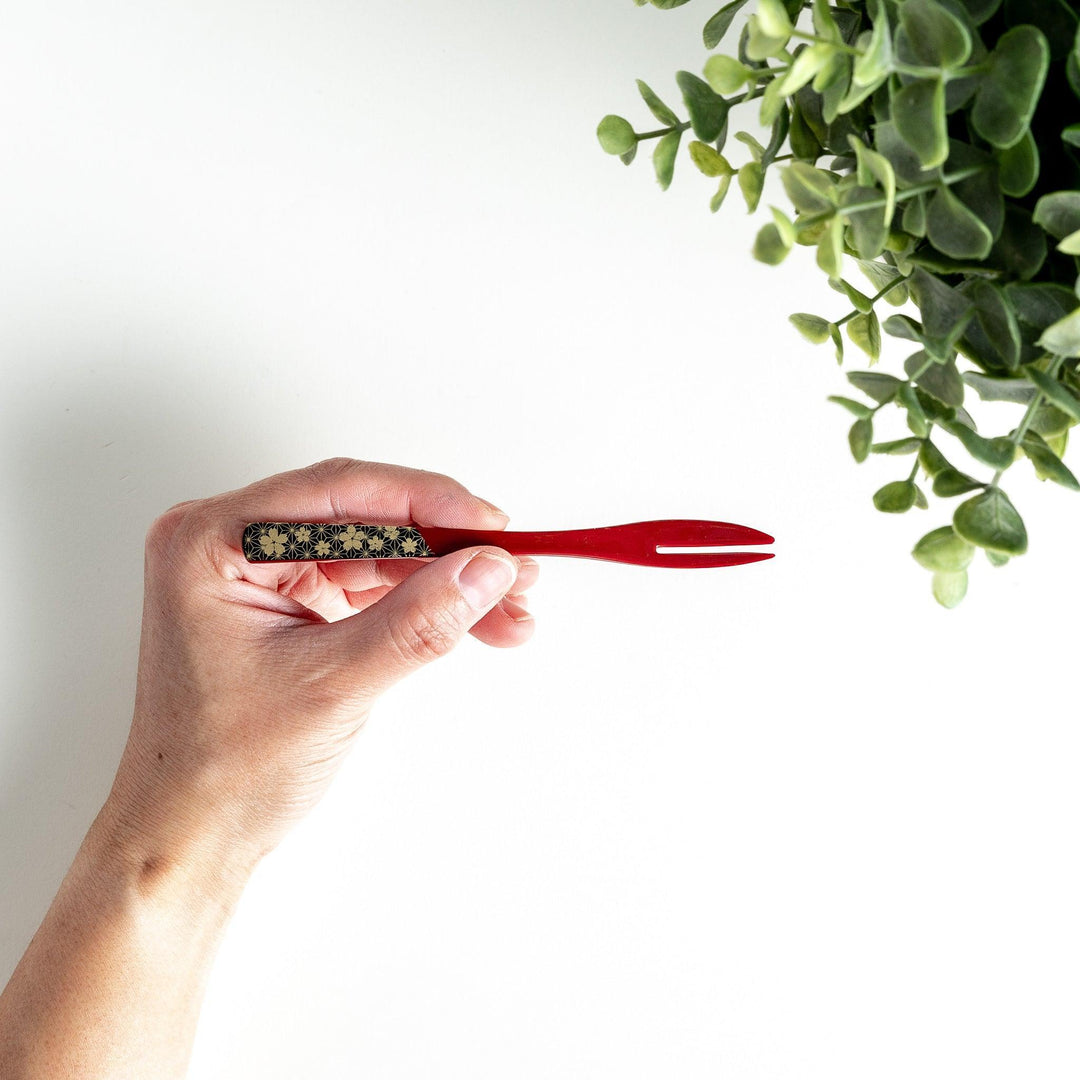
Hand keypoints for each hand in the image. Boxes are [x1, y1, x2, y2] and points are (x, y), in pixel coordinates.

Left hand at [103, 457, 537, 886]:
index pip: (338, 493)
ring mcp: (264, 572)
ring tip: (509, 606)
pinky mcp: (292, 601)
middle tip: (513, 569)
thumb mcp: (331, 686)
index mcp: (211, 541)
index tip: (491, 525)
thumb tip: (487, 569)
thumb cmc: (224, 768)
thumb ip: (416, 621)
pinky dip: (424, 602)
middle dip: (446, 549)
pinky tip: (473, 618)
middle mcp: (234, 543)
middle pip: (366, 519)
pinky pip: (372, 584)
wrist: (195, 832)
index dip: (427, 502)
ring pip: (378, 553)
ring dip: (445, 578)